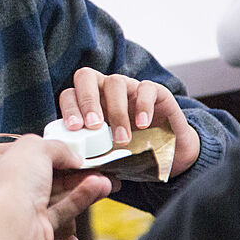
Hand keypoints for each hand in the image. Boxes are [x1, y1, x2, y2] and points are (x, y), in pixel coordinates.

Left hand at [0, 135, 111, 239]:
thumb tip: (73, 157)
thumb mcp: (34, 147)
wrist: (8, 229)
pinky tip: (78, 231)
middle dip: (75, 177)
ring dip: (81, 195)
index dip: (45, 152)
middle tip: (99, 172)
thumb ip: (57, 148)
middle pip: (43, 182)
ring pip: (54, 206)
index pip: (18, 156)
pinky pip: (55, 236)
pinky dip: (70, 232)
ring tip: (106, 184)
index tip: (70, 152)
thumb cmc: (10, 183)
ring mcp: (14, 219)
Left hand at [59, 67, 200, 176]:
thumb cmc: (131, 155)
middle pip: (87, 77)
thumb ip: (90, 152)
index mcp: (90, 103)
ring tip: (121, 139)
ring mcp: (131, 88)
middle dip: (87, 100)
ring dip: (116, 111)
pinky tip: (142, 125)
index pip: (71, 94)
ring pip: (115, 82)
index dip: (69, 108)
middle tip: (93, 126)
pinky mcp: (156, 92)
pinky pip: (146, 88)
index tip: (74, 128)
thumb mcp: (106, 155)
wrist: (169, 157)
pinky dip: (143, 105)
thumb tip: (73, 162)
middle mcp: (106, 90)